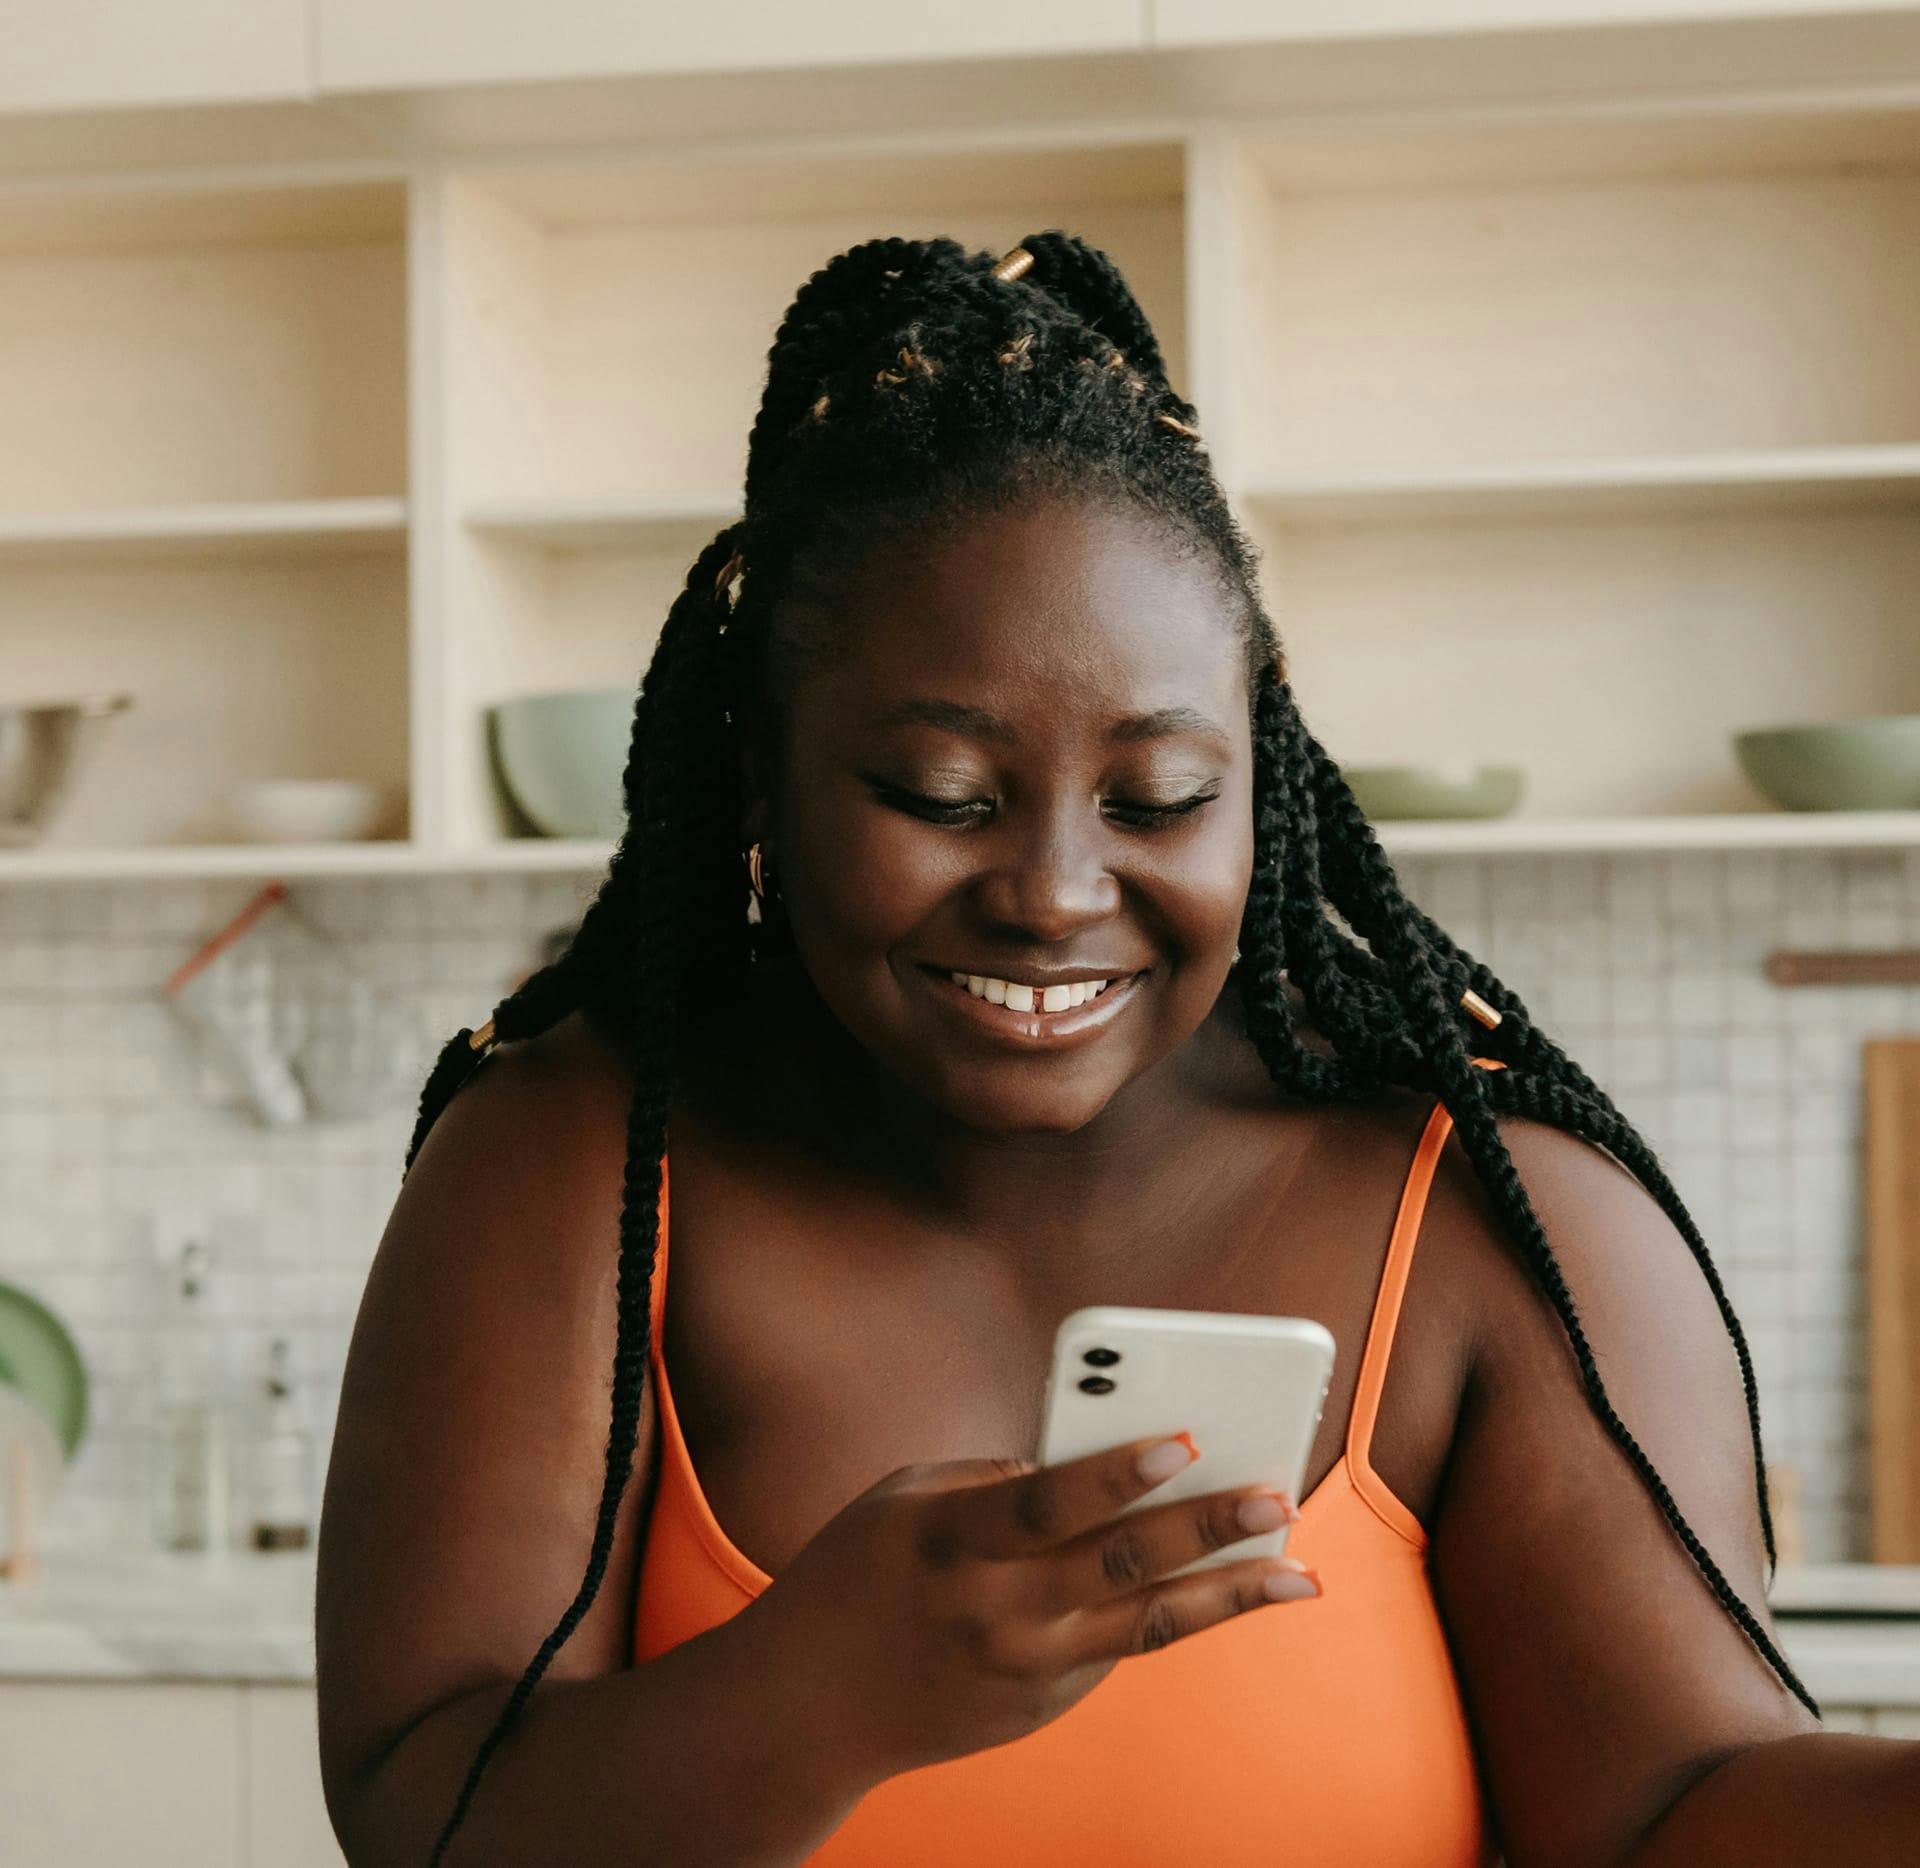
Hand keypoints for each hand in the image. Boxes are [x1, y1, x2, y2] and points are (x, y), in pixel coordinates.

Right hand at [728, 1433, 1319, 1787]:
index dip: (1117, 1473)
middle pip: (1118, 1566)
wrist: (805, 1707)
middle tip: (1276, 1494)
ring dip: (1228, 1594)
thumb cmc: (855, 1572)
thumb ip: (996, 1478)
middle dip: (1206, 1529)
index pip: (1047, 1504)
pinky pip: (1116, 1649)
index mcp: (952, 1539)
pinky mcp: (1040, 1705)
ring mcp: (1024, 1668)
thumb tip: (1093, 1464)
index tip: (1184, 1440)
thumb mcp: (904, 1497)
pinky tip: (1225, 1588)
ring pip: (1147, 1626)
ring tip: (1296, 1568)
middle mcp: (995, 1610)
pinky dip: (1174, 1615)